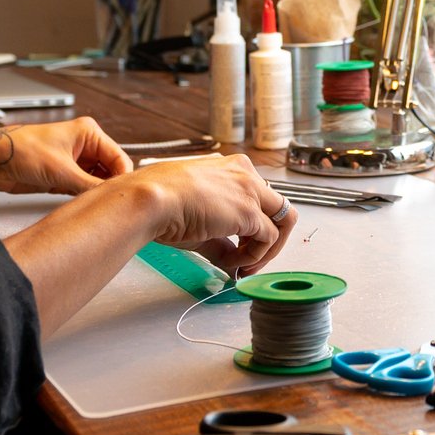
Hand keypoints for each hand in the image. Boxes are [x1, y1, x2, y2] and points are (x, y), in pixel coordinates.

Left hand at [0, 118, 132, 196]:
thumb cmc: (19, 151)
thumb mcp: (60, 170)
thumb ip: (89, 185)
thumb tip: (110, 197)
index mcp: (88, 133)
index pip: (118, 157)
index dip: (122, 177)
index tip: (124, 195)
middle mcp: (84, 146)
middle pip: (110, 170)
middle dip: (110, 186)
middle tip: (113, 204)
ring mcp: (74, 161)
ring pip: (97, 181)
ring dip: (96, 193)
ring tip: (98, 205)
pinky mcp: (64, 176)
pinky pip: (83, 188)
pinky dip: (85, 197)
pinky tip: (85, 204)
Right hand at [130, 154, 293, 274]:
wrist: (150, 201)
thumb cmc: (160, 202)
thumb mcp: (198, 217)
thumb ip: (221, 239)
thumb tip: (231, 259)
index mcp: (231, 168)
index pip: (257, 196)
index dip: (252, 226)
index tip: (241, 244)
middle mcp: (245, 173)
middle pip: (277, 207)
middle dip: (268, 238)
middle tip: (251, 259)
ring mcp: (250, 190)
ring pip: (284, 221)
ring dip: (266, 250)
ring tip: (244, 266)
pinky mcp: (249, 211)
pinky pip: (268, 239)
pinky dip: (255, 257)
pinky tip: (235, 264)